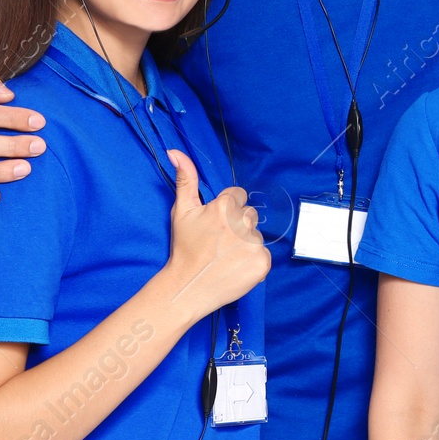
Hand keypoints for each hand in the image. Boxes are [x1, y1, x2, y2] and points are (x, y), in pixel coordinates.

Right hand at [163, 150, 269, 319]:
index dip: (225, 211)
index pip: (238, 197)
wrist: (186, 287)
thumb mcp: (182, 211)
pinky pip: (263, 254)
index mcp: (225, 207)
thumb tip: (175, 152)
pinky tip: (234, 266)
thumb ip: (185, 179)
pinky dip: (252, 261)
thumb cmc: (184, 248)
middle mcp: (243, 223)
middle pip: (249, 216)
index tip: (214, 226)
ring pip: (256, 235)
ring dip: (245, 243)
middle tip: (218, 243)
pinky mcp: (262, 263)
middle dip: (237, 226)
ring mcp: (254, 244)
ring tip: (225, 256)